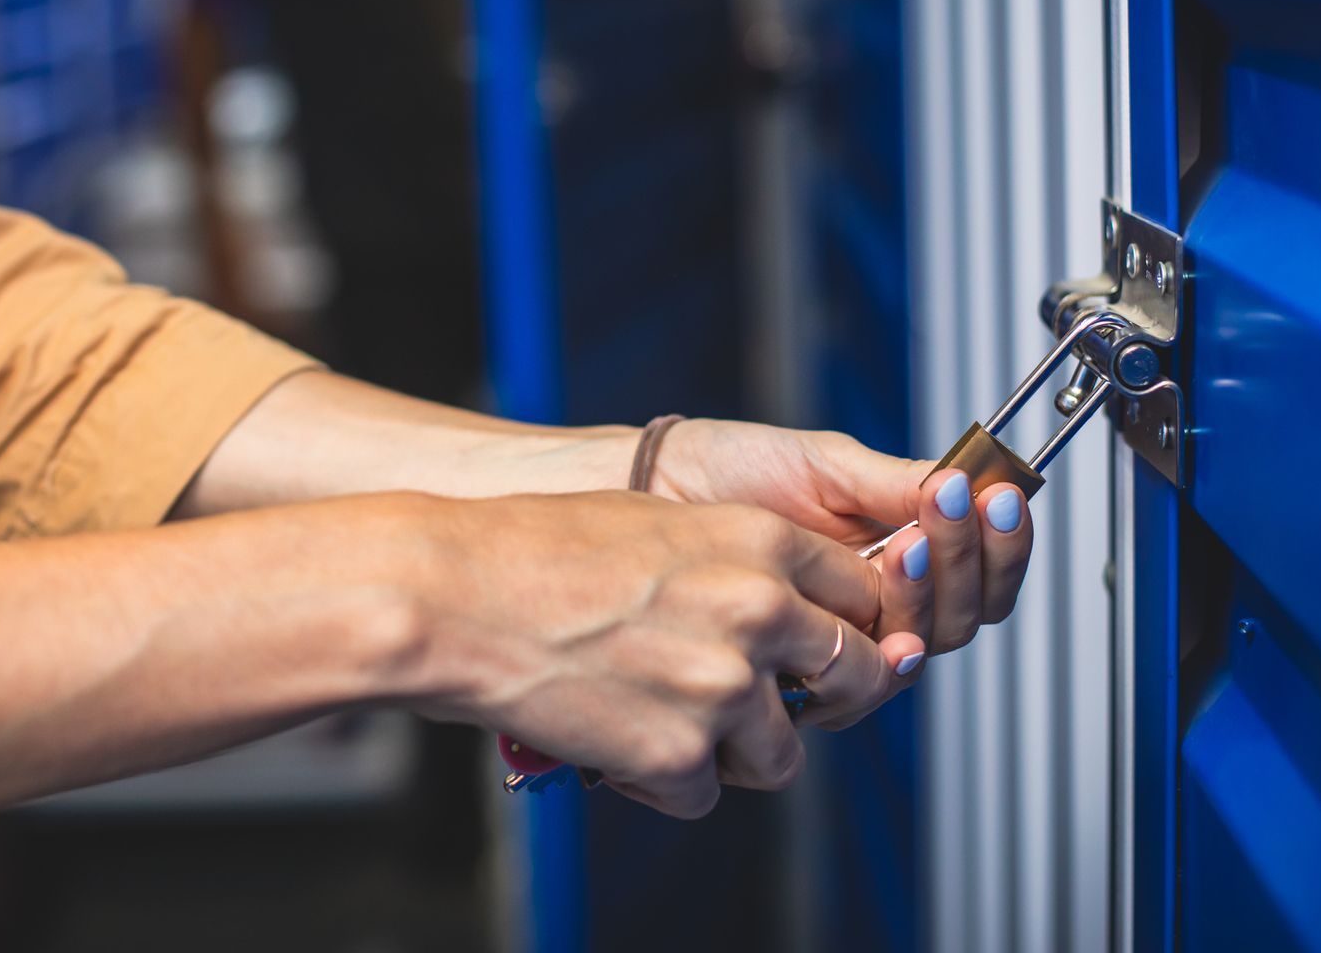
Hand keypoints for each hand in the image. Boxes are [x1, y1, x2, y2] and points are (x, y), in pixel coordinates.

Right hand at [411, 491, 925, 817]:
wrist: (456, 594)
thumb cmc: (536, 549)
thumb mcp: (661, 525)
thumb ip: (736, 565)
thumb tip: (782, 611)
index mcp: (761, 542)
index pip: (864, 596)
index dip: (845, 626)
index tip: (820, 645)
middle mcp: (760, 613)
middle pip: (858, 677)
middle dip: (822, 698)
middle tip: (769, 701)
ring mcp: (723, 689)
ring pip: (782, 754)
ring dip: (733, 750)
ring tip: (662, 719)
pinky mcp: (678, 755)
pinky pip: (702, 795)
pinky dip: (661, 782)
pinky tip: (614, 739)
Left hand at [647, 421, 1034, 653]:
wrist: (651, 487)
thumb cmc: (727, 469)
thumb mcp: (825, 462)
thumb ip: (899, 482)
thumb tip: (976, 484)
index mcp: (894, 550)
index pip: (979, 570)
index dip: (1002, 541)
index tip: (1002, 497)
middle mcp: (876, 604)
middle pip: (965, 614)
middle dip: (968, 559)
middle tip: (953, 507)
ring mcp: (840, 639)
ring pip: (925, 645)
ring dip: (930, 587)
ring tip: (909, 535)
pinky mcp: (802, 671)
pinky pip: (867, 674)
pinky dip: (884, 630)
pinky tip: (881, 580)